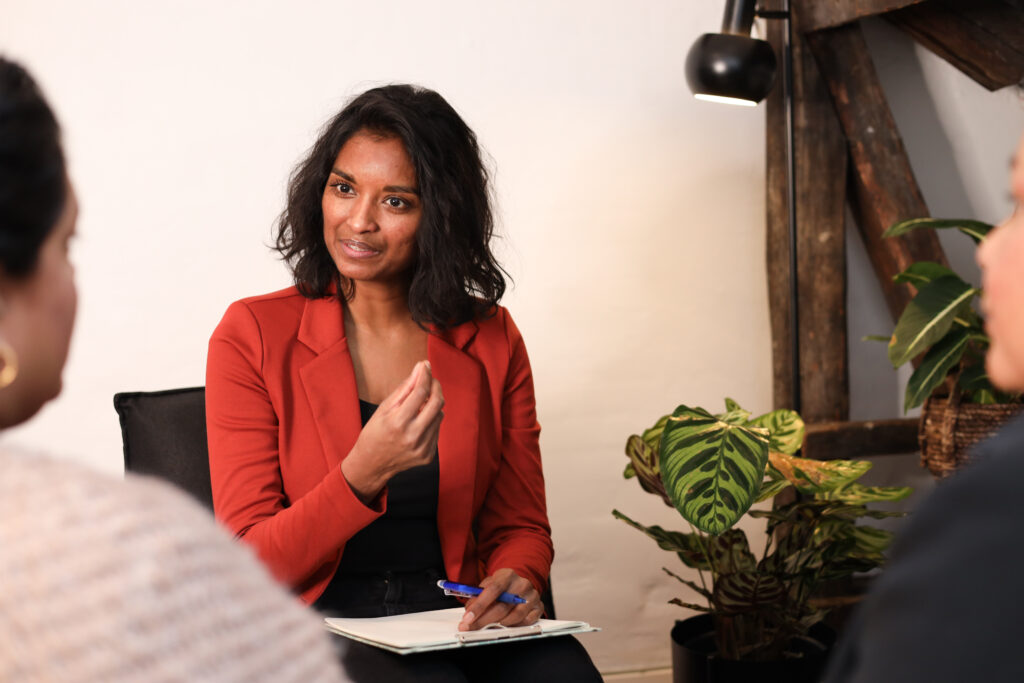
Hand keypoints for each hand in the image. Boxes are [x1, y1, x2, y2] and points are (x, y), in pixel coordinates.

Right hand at [341, 360, 443, 502]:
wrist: (371, 465)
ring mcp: (423, 448)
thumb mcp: (383, 408)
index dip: (425, 375)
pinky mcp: (428, 455)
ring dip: (433, 404)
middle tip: (430, 379)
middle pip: (437, 402)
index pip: (420, 392)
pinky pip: (437, 429)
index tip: (425, 366)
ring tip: (419, 404)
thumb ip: (404, 388)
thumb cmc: (374, 433)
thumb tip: (420, 368)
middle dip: (436, 386)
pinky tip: (419, 421)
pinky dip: (431, 420)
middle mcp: (413, 436)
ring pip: (440, 415)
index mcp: (398, 422)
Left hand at [457, 569, 541, 630]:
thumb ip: (478, 595)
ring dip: (497, 625)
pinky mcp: (539, 607)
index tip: (467, 618)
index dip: (479, 605)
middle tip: (470, 628)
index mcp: (508, 575)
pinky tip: (504, 625)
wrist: (519, 583)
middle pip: (502, 607)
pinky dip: (513, 626)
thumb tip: (469, 610)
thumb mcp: (488, 584)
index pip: (493, 589)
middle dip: (483, 621)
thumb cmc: (501, 586)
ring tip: (486, 627)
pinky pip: (526, 622)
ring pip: (514, 617)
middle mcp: (522, 584)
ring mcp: (532, 596)